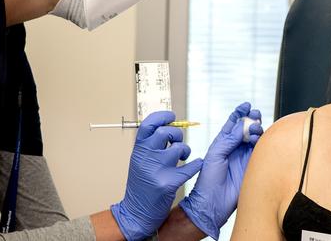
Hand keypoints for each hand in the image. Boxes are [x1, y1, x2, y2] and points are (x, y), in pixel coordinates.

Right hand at [111, 111, 202, 240]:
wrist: (135, 213)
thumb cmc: (141, 185)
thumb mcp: (141, 160)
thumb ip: (152, 144)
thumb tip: (169, 126)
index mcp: (138, 149)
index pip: (148, 124)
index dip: (162, 116)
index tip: (172, 117)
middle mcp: (145, 157)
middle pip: (165, 132)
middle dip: (176, 134)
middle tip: (177, 142)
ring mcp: (155, 170)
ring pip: (178, 149)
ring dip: (185, 151)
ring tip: (183, 158)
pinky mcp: (167, 183)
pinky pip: (189, 168)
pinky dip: (195, 165)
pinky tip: (194, 165)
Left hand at [179, 102, 262, 239]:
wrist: (213, 202)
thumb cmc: (208, 179)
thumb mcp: (215, 154)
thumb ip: (229, 139)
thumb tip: (242, 125)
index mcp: (223, 143)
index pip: (233, 124)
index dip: (239, 113)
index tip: (246, 105)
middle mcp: (235, 148)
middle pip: (247, 128)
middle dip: (252, 119)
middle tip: (255, 115)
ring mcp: (244, 156)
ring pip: (255, 137)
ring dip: (257, 129)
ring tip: (255, 129)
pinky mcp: (252, 165)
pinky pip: (261, 150)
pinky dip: (262, 142)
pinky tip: (258, 139)